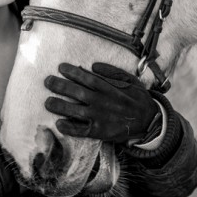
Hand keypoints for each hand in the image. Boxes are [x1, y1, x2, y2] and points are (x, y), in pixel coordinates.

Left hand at [44, 62, 159, 144]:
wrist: (149, 122)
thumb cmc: (138, 98)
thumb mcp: (130, 80)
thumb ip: (112, 71)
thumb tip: (93, 65)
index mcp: (108, 87)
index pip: (85, 77)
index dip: (71, 71)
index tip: (60, 67)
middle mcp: (101, 101)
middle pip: (76, 92)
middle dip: (59, 85)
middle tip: (47, 81)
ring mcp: (100, 117)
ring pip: (75, 110)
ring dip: (59, 106)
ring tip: (47, 102)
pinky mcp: (100, 131)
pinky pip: (81, 130)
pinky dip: (69, 128)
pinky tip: (59, 124)